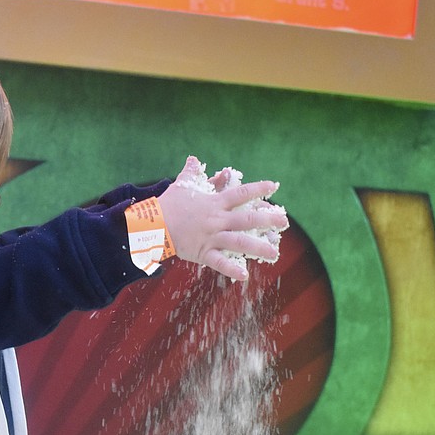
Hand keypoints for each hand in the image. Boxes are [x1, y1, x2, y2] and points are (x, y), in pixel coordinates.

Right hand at [158, 158, 288, 280]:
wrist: (151, 225)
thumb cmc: (167, 205)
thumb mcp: (180, 186)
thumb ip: (191, 172)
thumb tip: (193, 159)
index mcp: (214, 203)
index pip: (241, 193)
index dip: (259, 189)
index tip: (274, 186)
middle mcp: (217, 220)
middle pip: (247, 219)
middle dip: (267, 220)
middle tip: (284, 222)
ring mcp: (211, 237)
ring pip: (239, 242)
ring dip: (258, 247)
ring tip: (275, 253)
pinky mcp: (203, 252)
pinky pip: (219, 262)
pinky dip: (232, 269)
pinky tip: (244, 276)